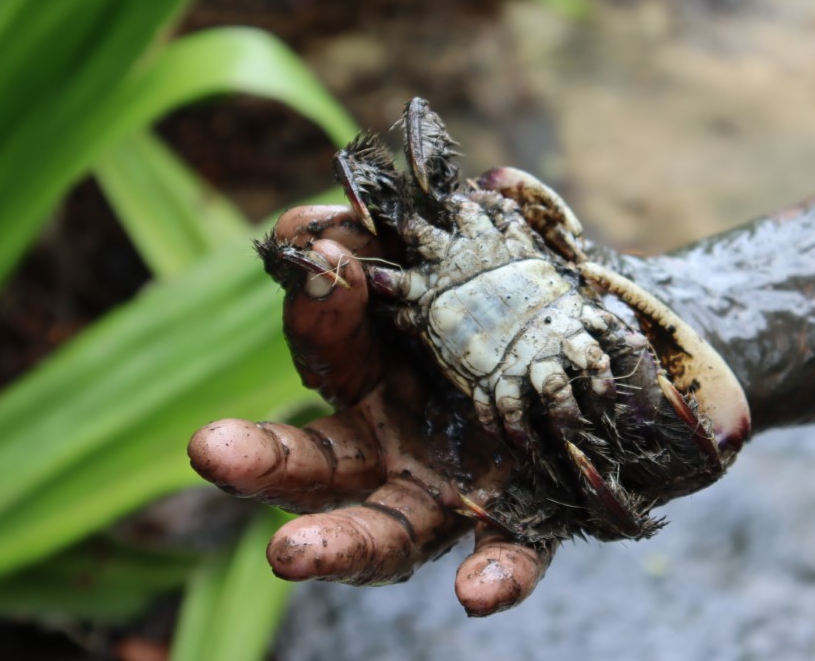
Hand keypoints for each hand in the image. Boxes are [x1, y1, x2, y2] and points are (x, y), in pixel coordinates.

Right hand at [188, 204, 553, 616]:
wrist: (605, 367)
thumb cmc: (505, 307)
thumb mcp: (450, 263)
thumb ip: (387, 244)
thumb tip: (321, 222)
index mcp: (372, 378)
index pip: (323, 347)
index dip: (315, 301)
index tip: (321, 252)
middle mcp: (395, 448)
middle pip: (317, 463)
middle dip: (262, 459)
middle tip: (210, 448)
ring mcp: (453, 495)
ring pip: (386, 531)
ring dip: (337, 543)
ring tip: (288, 553)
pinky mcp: (525, 526)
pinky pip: (511, 558)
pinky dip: (493, 577)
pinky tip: (475, 592)